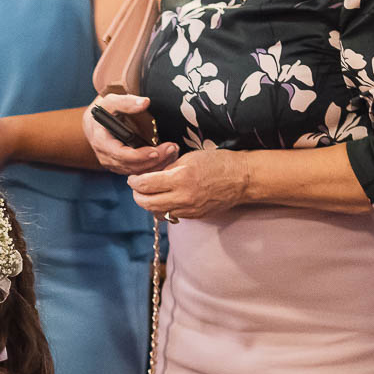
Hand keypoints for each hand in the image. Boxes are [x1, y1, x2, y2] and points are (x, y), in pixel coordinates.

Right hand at [84, 94, 176, 174]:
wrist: (95, 123)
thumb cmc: (104, 110)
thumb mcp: (111, 101)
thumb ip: (127, 102)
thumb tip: (145, 102)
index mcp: (101, 142)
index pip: (121, 155)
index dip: (139, 155)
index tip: (157, 151)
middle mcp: (106, 157)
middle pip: (132, 166)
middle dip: (154, 160)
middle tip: (172, 149)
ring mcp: (113, 164)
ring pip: (137, 172)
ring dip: (156, 165)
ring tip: (173, 153)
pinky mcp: (121, 167)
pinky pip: (138, 171)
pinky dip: (153, 167)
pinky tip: (167, 158)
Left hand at [127, 146, 246, 219]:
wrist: (241, 179)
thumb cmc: (218, 163)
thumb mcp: (190, 157)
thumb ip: (168, 167)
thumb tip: (152, 174)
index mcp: (180, 178)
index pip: (146, 184)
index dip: (134, 182)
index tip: (132, 178)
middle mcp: (183, 197)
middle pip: (147, 203)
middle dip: (137, 196)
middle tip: (137, 188)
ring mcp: (189, 210)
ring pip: (158, 213)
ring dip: (150, 204)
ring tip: (150, 194)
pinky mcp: (194, 216)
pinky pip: (172, 216)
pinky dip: (165, 209)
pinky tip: (167, 199)